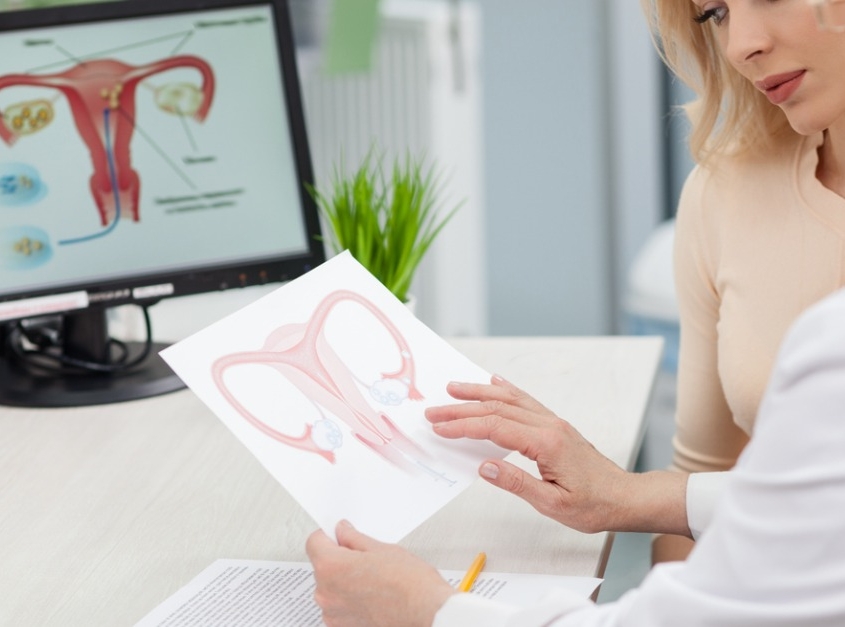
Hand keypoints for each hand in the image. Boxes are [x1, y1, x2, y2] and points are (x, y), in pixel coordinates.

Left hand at [306, 520, 455, 626]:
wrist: (427, 615)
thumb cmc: (411, 586)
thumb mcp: (382, 549)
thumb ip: (355, 539)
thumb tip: (343, 532)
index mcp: (331, 568)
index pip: (314, 542)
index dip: (328, 535)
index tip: (339, 535)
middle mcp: (326, 593)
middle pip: (322, 566)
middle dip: (339, 559)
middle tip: (366, 558)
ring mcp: (333, 615)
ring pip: (331, 588)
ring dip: (344, 582)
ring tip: (374, 580)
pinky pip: (339, 607)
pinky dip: (350, 601)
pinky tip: (373, 596)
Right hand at [426, 376, 687, 534]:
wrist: (624, 497)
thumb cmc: (594, 504)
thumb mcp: (553, 504)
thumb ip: (517, 484)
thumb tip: (484, 467)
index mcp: (546, 443)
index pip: (495, 428)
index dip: (463, 426)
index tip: (439, 427)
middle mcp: (548, 426)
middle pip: (497, 409)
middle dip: (461, 409)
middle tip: (433, 411)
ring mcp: (552, 422)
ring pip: (509, 400)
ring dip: (479, 393)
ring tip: (453, 389)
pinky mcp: (555, 426)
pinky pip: (526, 401)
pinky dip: (506, 390)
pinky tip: (494, 383)